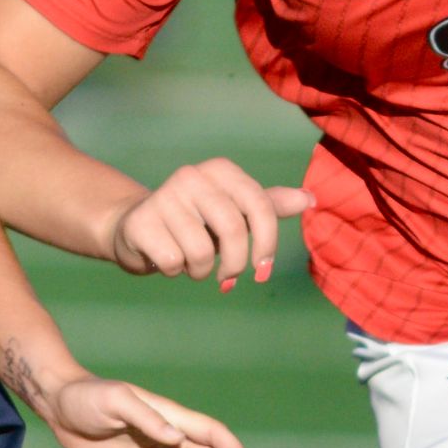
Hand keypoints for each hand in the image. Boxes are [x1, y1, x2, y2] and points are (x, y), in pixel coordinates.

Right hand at [103, 159, 310, 291]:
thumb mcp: (235, 211)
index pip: (260, 206)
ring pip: (201, 251)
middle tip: (229, 277)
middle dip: (236, 264)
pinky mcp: (141, 222)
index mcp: (221, 170)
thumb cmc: (196, 221)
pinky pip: (174, 261)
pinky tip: (168, 260)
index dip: (268, 243)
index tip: (264, 269)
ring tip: (192, 263)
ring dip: (202, 270)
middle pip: (232, 229)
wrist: (137, 227)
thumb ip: (269, 205)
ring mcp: (163, 196)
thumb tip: (310, 199)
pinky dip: (176, 271)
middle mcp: (191, 175)